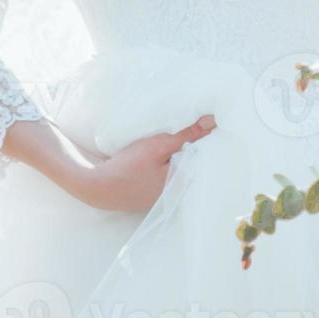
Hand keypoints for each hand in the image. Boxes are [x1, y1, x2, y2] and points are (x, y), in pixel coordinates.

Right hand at [65, 115, 216, 212]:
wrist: (97, 187)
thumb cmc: (128, 167)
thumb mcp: (159, 145)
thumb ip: (188, 134)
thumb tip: (213, 122)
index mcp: (185, 183)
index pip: (210, 159)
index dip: (215, 141)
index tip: (221, 124)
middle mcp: (179, 193)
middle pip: (198, 164)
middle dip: (203, 146)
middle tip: (209, 124)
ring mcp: (167, 195)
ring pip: (185, 168)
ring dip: (187, 153)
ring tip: (194, 133)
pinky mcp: (156, 192)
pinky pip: (172, 173)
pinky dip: (174, 161)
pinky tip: (173, 149)